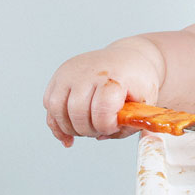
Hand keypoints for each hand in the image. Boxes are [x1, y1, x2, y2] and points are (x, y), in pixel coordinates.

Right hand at [42, 42, 160, 145]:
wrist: (129, 58)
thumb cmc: (138, 82)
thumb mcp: (145, 103)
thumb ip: (127, 125)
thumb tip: (101, 136)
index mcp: (114, 76)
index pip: (102, 109)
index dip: (107, 126)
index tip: (115, 125)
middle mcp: (89, 72)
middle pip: (76, 112)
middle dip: (88, 130)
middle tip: (101, 130)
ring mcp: (71, 72)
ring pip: (57, 109)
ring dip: (69, 128)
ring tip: (85, 131)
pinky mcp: (59, 76)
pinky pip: (49, 105)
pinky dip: (56, 123)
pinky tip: (69, 134)